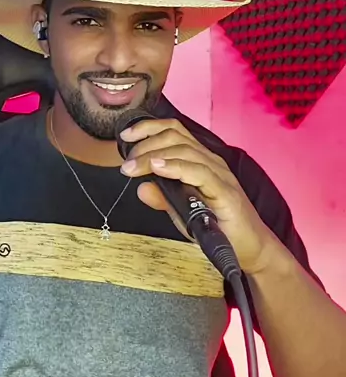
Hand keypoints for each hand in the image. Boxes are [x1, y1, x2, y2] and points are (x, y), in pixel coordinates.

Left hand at [120, 117, 276, 275]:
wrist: (251, 248)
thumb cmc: (219, 227)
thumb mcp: (182, 212)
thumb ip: (163, 198)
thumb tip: (140, 187)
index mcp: (200, 160)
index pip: (174, 131)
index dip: (148, 128)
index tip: (125, 136)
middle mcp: (211, 162)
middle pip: (175, 136)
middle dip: (146, 144)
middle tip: (127, 162)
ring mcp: (220, 175)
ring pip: (184, 150)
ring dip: (153, 156)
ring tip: (134, 166)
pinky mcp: (226, 192)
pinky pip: (199, 172)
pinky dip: (175, 167)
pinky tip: (158, 169)